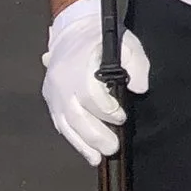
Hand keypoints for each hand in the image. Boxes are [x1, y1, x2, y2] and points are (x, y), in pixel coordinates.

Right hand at [42, 0, 149, 164]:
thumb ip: (137, 64)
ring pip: (66, 124)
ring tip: (98, 158)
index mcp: (78, 67)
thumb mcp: (127, 42)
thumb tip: (140, 88)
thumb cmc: (103, 38)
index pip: (89, 95)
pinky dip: (74, 140)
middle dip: (95, 134)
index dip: (106, 110)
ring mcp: (53, 94)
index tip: (122, 117)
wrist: (73, 31)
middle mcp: (61, 84)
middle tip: (112, 148)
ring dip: (83, 144)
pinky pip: (60, 125)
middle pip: (76, 115)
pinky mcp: (51, 101)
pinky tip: (87, 153)